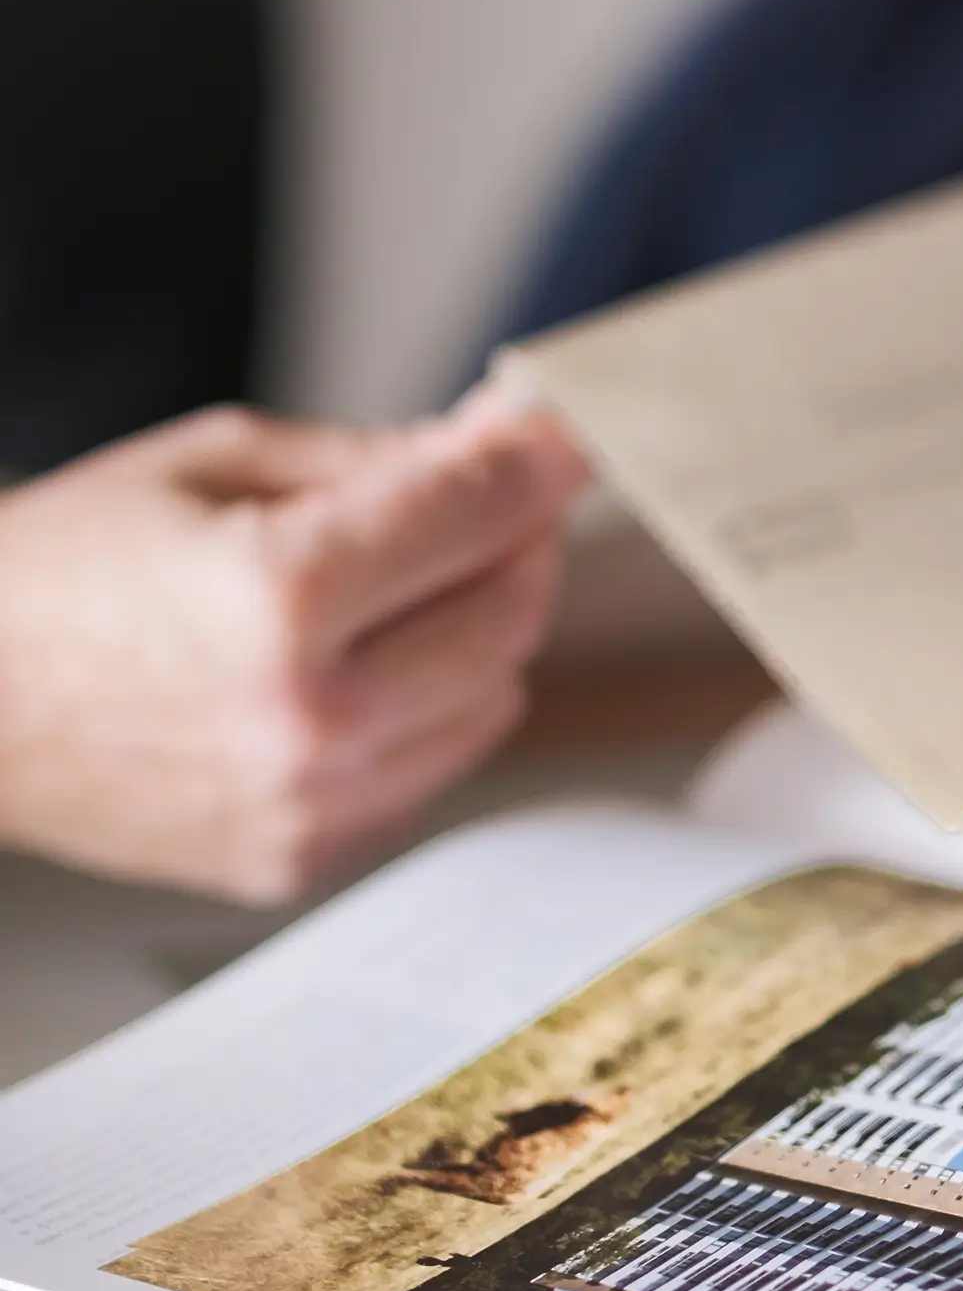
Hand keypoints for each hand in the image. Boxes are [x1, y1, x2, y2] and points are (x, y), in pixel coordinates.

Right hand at [0, 395, 588, 901]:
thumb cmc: (63, 571)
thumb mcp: (214, 465)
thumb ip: (381, 461)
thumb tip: (506, 442)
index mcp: (277, 598)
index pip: (477, 516)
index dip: (540, 459)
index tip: (569, 431)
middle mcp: (308, 721)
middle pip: (512, 615)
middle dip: (519, 541)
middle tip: (492, 496)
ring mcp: (313, 806)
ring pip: (497, 698)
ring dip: (480, 629)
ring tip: (396, 587)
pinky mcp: (307, 859)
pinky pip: (438, 765)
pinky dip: (432, 707)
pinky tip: (357, 670)